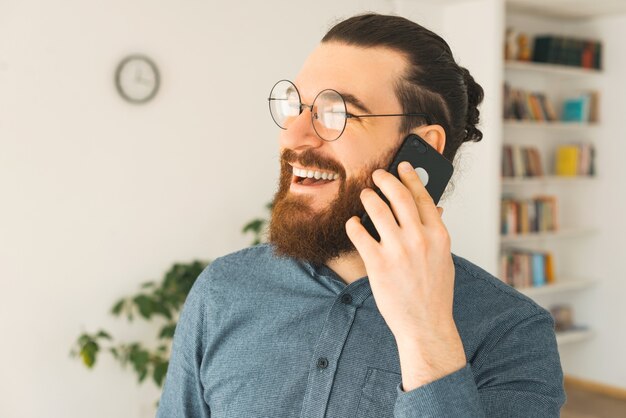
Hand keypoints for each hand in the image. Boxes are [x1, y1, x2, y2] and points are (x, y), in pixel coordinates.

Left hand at [345, 161, 465, 388]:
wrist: (425, 325)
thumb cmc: (435, 293)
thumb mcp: (443, 258)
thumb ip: (435, 233)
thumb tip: (431, 208)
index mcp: (439, 235)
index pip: (423, 196)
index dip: (411, 176)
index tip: (402, 166)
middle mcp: (419, 238)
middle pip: (398, 195)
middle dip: (385, 179)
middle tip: (377, 175)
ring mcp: (398, 250)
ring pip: (376, 208)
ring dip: (368, 197)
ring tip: (364, 195)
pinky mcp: (377, 263)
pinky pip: (359, 233)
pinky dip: (354, 224)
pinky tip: (353, 223)